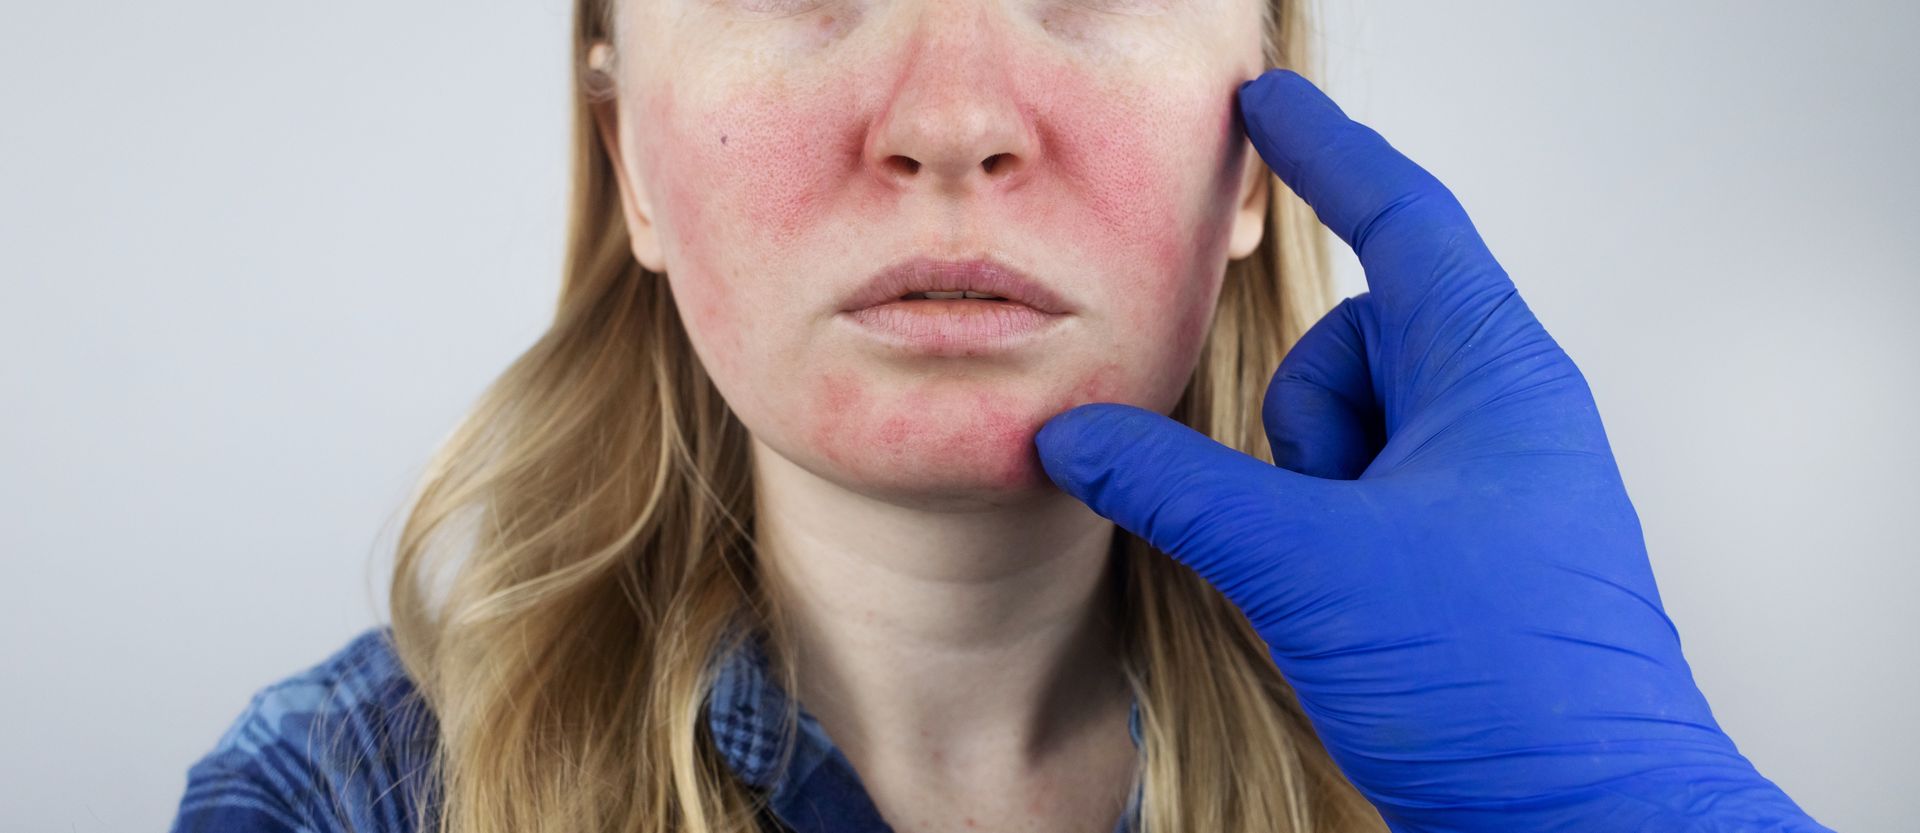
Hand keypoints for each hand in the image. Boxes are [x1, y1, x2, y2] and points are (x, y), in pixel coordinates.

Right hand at [1034, 69, 1829, 832]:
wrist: (1590, 825)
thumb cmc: (1503, 683)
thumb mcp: (1309, 566)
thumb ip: (1179, 488)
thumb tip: (1075, 437)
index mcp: (1497, 374)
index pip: (1400, 221)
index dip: (1324, 155)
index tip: (1267, 107)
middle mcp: (1500, 418)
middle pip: (1352, 345)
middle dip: (1303, 425)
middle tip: (1316, 515)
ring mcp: (1485, 493)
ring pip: (1346, 437)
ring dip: (1310, 498)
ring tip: (1343, 583)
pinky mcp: (1464, 560)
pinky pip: (1362, 504)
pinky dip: (1326, 539)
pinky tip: (1345, 611)